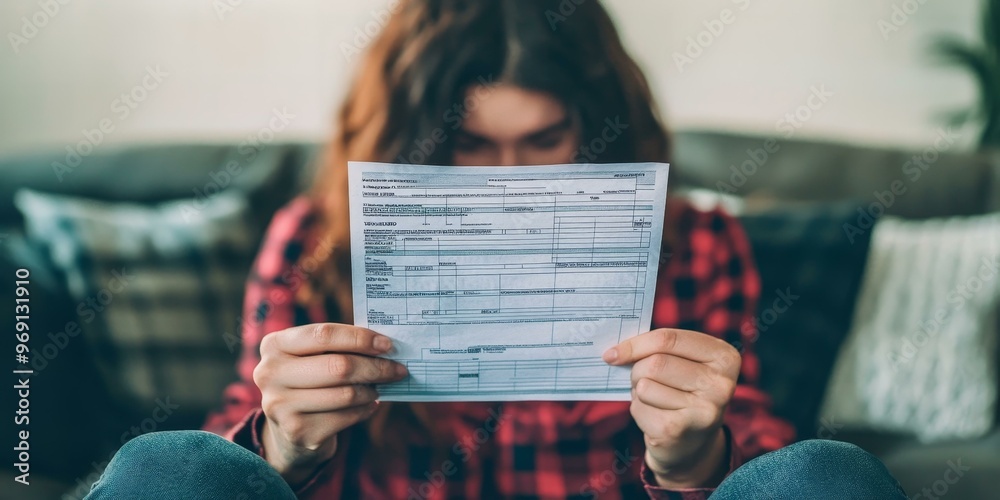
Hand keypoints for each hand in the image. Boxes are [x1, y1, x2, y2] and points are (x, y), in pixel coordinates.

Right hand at [253, 323, 407, 484]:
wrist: (288, 430)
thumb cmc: (309, 380)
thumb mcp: (312, 357)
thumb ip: (338, 346)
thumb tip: (385, 346)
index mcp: (275, 345)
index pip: (323, 335)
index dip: (359, 338)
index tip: (387, 344)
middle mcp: (270, 373)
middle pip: (338, 366)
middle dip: (375, 367)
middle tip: (398, 369)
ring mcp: (281, 405)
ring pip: (345, 394)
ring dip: (371, 390)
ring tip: (379, 387)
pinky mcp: (297, 431)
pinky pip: (346, 417)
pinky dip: (365, 410)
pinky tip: (369, 405)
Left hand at [603, 328, 740, 487]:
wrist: (693, 444)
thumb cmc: (683, 391)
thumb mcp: (683, 363)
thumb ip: (658, 348)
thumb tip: (614, 352)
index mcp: (724, 357)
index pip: (668, 339)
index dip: (635, 344)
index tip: (612, 353)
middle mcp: (721, 384)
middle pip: (655, 363)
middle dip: (637, 370)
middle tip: (640, 380)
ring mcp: (704, 410)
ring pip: (645, 385)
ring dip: (639, 391)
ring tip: (655, 399)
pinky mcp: (681, 430)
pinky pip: (639, 408)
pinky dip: (638, 411)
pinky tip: (655, 417)